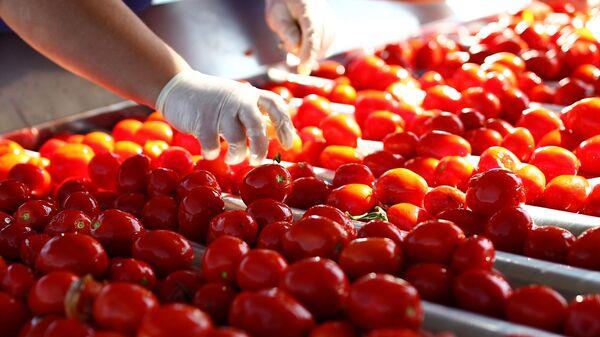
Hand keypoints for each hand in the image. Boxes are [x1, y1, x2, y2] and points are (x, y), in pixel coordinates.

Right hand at [156, 70, 294, 164]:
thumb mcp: (237, 101)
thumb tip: (274, 134)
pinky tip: (210, 151)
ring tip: (232, 157)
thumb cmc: (212, 100)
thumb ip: (254, 114)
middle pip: (257, 127)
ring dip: (236, 155)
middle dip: (260, 148)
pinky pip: (212, 146)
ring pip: (237, 140)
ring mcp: (220, 110)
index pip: (276, 106)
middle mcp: (239, 100)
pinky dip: (212, 153)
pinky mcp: (202, 121)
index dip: (285, 126)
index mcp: (250, 94)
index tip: (288, 144)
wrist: (178, 87)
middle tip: (258, 160)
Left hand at [265, 0, 334, 72]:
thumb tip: (296, 47)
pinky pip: (326, 48)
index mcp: (308, 9)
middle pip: (320, 44)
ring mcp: (330, 21)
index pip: (312, 35)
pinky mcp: (332, 28)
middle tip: (285, 45)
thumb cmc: (281, 6)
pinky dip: (314, 52)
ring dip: (309, 53)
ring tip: (293, 40)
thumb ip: (286, 31)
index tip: (302, 70)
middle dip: (304, 54)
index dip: (308, 54)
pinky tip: (303, 44)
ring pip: (324, 49)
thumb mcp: (277, 16)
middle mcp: (324, 14)